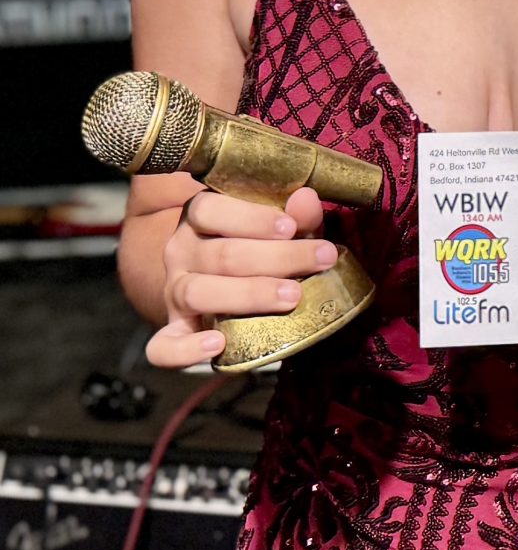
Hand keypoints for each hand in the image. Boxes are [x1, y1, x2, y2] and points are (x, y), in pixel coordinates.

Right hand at [148, 185, 333, 368]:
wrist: (223, 278)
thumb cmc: (260, 244)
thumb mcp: (279, 225)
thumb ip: (295, 215)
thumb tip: (307, 199)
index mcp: (198, 217)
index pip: (210, 210)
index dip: (251, 218)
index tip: (291, 227)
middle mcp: (180, 252)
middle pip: (220, 254)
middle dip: (276, 257)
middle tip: (320, 259)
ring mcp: (174, 292)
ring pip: (198, 292)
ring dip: (248, 295)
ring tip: (292, 296)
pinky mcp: (175, 330)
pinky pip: (164, 347)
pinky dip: (185, 350)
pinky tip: (216, 344)